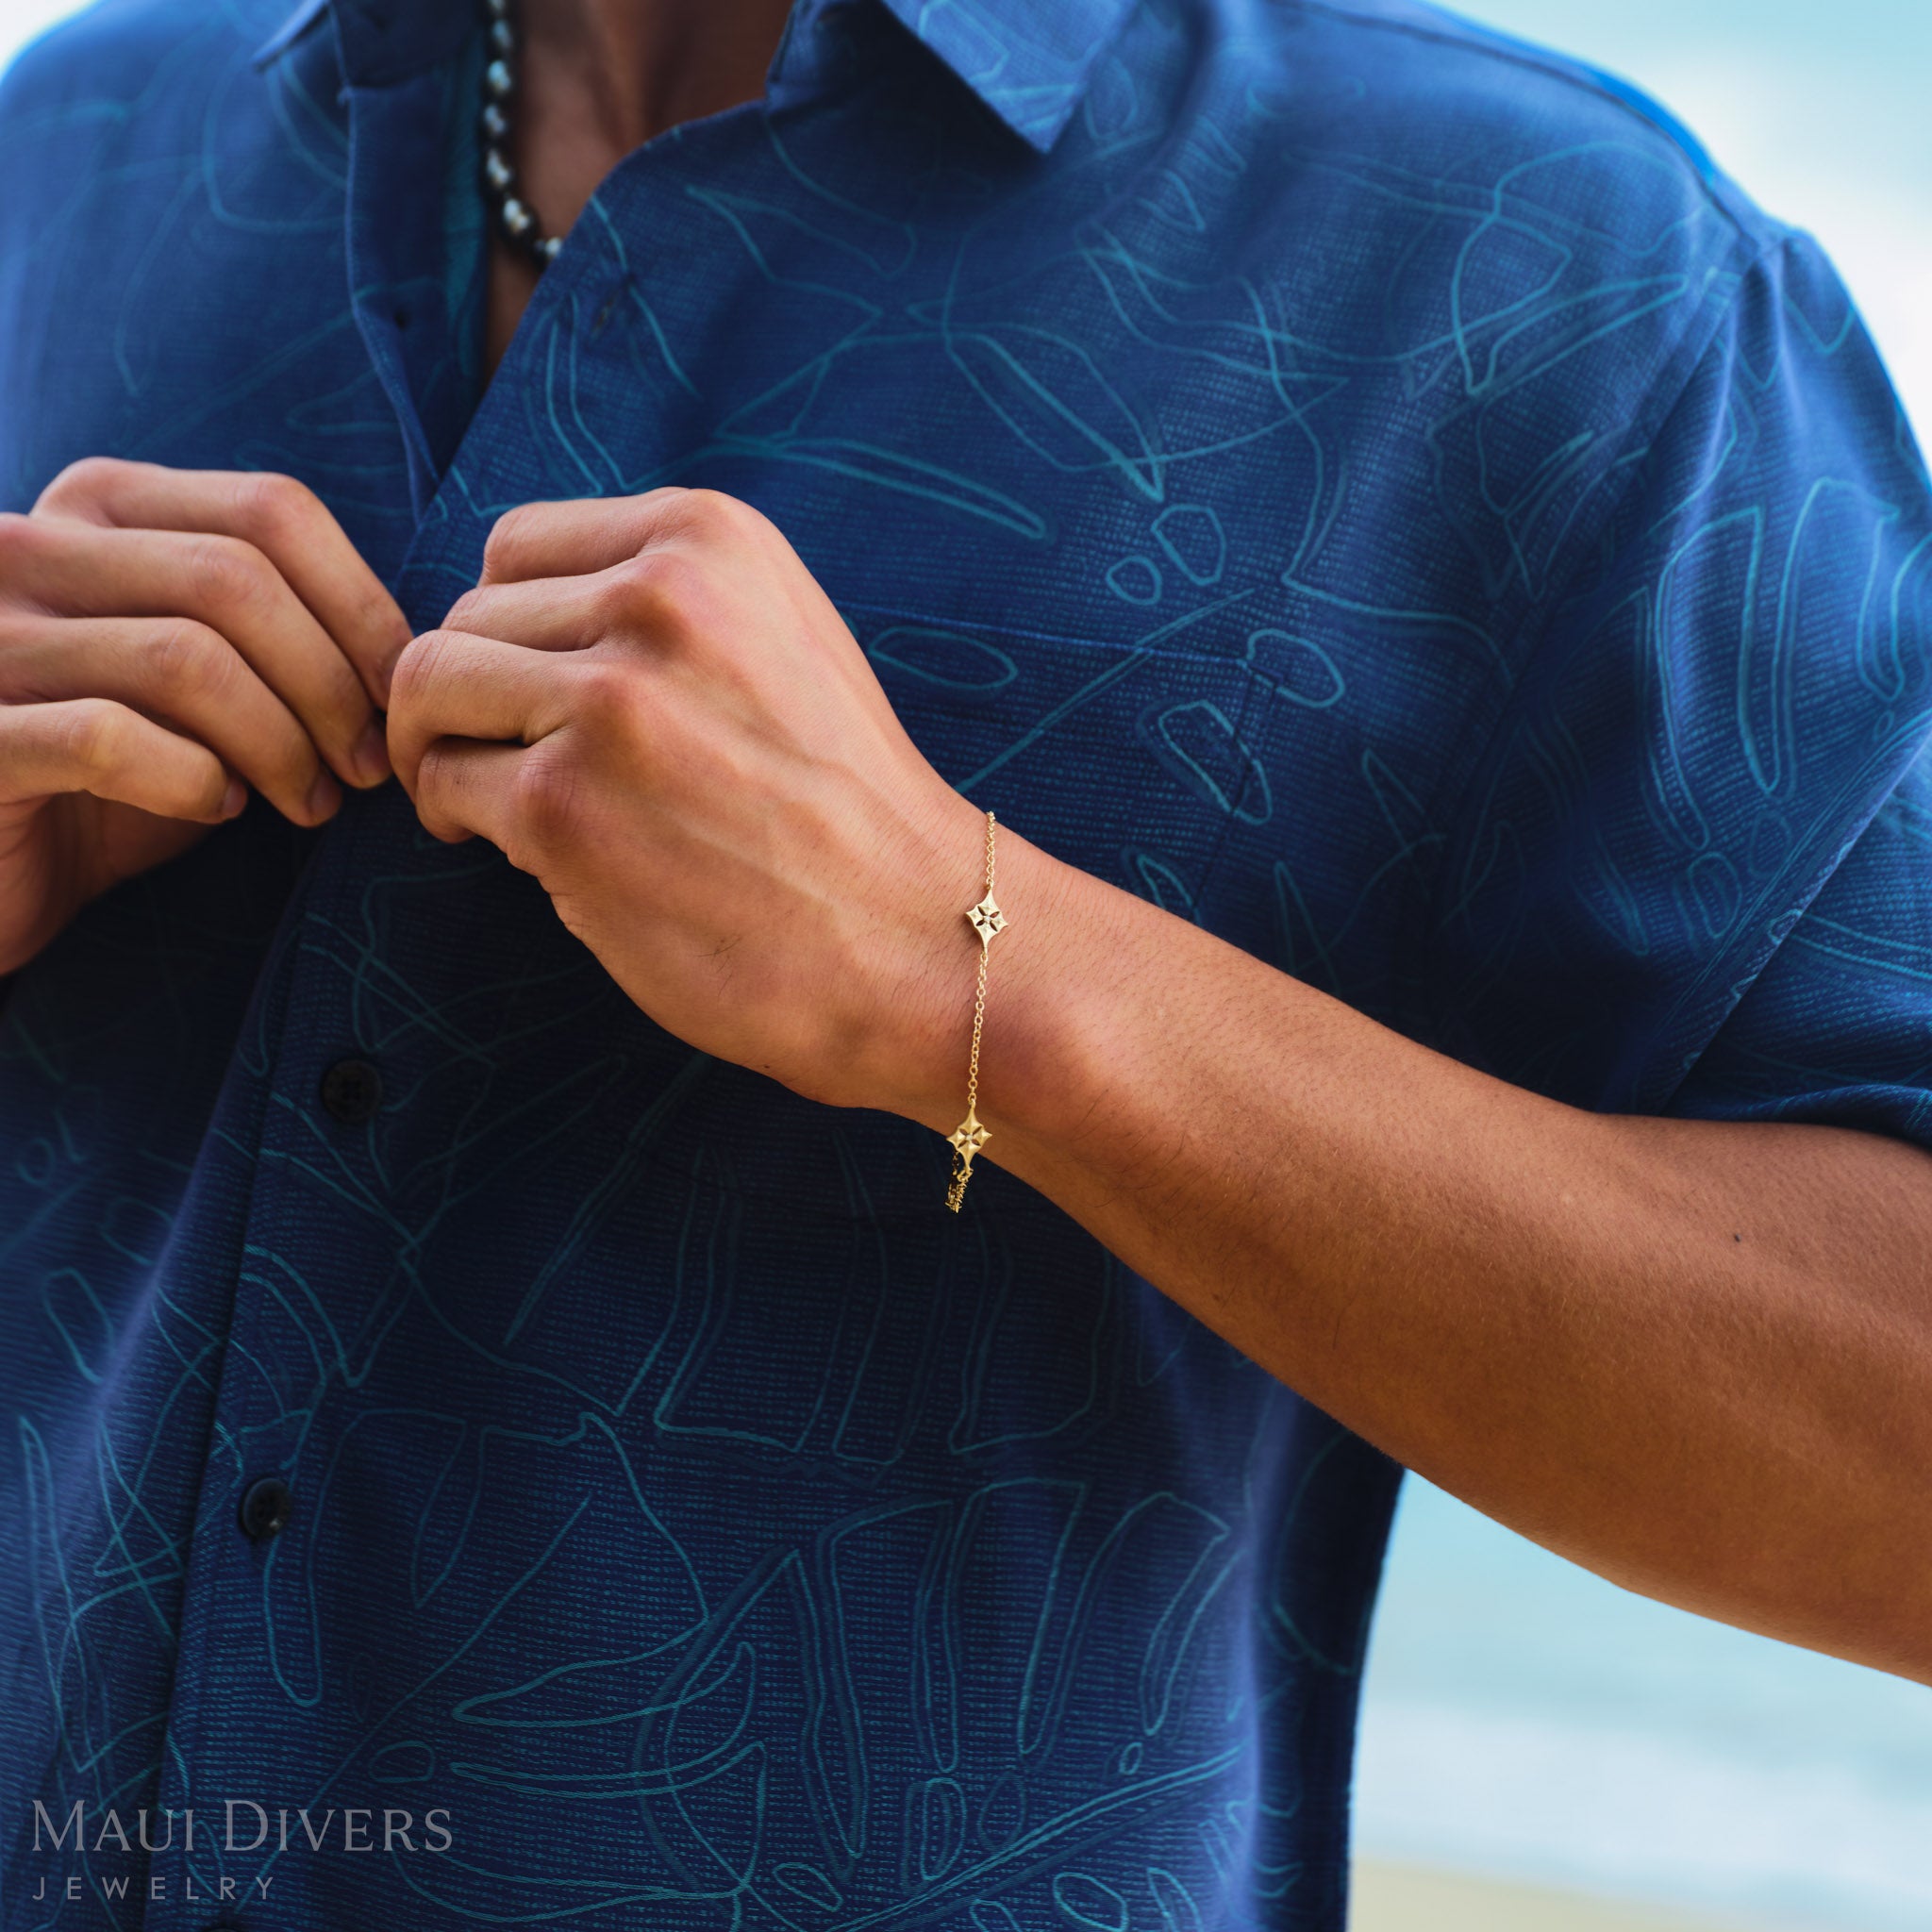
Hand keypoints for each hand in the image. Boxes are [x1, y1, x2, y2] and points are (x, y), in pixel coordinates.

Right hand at [0, 457, 409, 973]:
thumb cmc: (119, 772)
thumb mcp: (204, 681)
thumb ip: (276, 634)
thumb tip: (414, 654)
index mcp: (98, 506)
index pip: (271, 511)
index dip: (362, 609)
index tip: (396, 698)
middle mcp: (27, 547)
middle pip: (237, 579)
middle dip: (331, 686)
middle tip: (365, 769)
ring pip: (186, 658)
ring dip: (280, 744)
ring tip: (309, 804)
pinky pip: (109, 736)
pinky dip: (193, 781)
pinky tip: (215, 809)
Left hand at [385, 487, 1000, 1114]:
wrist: (921, 936)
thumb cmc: (847, 806)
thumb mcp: (785, 636)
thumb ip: (671, 600)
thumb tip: (519, 612)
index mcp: (710, 538)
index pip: (518, 544)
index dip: (512, 626)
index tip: (539, 692)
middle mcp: (657, 597)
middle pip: (466, 614)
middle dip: (478, 696)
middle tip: (514, 763)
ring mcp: (608, 701)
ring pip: (432, 686)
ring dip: (451, 749)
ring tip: (495, 802)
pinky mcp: (564, 806)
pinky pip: (446, 783)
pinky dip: (460, 819)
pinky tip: (520, 852)